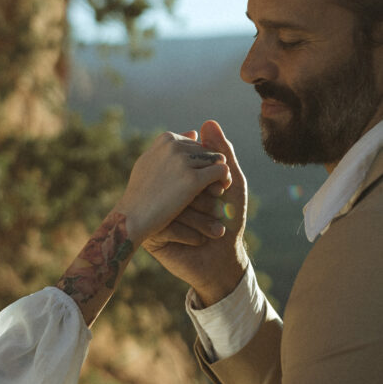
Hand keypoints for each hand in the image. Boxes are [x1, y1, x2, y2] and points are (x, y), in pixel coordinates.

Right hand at [115, 128, 231, 245]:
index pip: (195, 144)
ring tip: (219, 190)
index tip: (201, 176)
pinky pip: (220, 171)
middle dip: (211, 167)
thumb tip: (194, 131)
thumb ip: (172, 148)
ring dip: (220, 174)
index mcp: (165, 140)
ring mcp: (182, 162)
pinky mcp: (192, 180)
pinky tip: (223, 191)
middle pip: (207, 151)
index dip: (200, 161)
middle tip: (215, 185)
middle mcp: (174, 146)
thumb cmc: (141, 196)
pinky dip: (225, 180)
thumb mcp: (152, 164)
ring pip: (216, 159)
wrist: (132, 220)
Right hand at [142, 120, 248, 306]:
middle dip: (207, 199)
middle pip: (181, 182)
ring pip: (176, 206)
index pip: (190, 164)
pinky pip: (173, 225)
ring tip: (217, 229)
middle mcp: (164, 194)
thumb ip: (222, 151)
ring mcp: (157, 215)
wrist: (218, 261)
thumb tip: (208, 121)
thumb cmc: (227, 219)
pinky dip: (193, 232)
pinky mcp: (154, 236)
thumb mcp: (229, 182)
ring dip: (203, 219)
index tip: (224, 191)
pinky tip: (204, 240)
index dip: (208, 178)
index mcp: (179, 177)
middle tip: (220, 212)